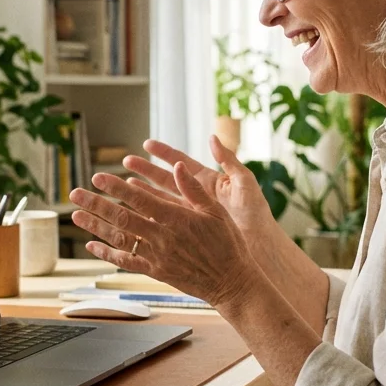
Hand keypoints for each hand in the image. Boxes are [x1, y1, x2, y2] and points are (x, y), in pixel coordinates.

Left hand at [69, 163, 264, 306]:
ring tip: (76, 214)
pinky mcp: (156, 272)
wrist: (231, 282)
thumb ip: (193, 189)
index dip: (116, 188)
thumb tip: (178, 166)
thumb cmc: (227, 245)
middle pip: (122, 218)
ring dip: (95, 226)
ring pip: (119, 239)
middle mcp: (163, 238)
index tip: (99, 177)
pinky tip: (92, 245)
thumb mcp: (216, 212)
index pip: (139, 200)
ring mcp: (157, 256)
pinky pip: (126, 262)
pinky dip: (107, 253)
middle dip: (96, 204)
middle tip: (76, 193)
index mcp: (177, 219)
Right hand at [123, 137, 288, 253]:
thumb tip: (212, 138)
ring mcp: (192, 215)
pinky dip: (150, 219)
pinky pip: (166, 224)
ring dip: (143, 194)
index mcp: (209, 182)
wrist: (260, 247)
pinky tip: (136, 215)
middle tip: (126, 162)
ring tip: (124, 186)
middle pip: (166, 180)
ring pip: (161, 202)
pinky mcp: (190, 232)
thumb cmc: (256, 214)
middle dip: (146, 171)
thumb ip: (229, 160)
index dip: (164, 153)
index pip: (182, 164)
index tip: (146, 144)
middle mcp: (197, 197)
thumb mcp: (245, 184)